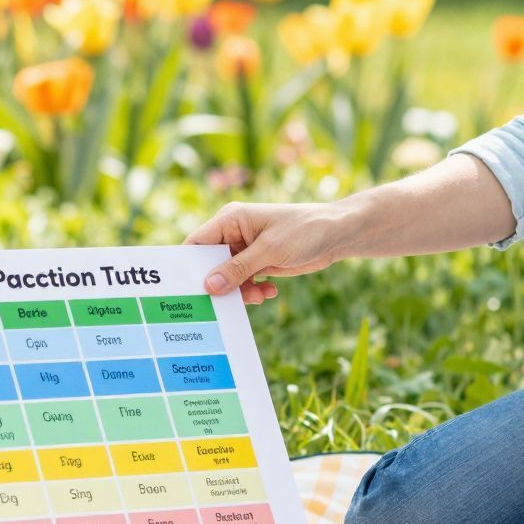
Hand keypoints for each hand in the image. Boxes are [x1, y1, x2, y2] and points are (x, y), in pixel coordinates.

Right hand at [187, 201, 346, 304]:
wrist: (337, 234)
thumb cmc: (304, 230)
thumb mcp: (270, 250)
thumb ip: (238, 268)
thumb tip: (209, 286)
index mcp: (230, 219)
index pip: (196, 243)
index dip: (188, 265)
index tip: (187, 290)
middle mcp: (234, 233)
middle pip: (210, 264)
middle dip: (218, 284)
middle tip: (224, 303)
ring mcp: (246, 249)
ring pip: (228, 278)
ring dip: (240, 291)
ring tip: (259, 295)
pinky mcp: (259, 262)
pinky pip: (245, 282)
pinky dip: (253, 290)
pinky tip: (270, 291)